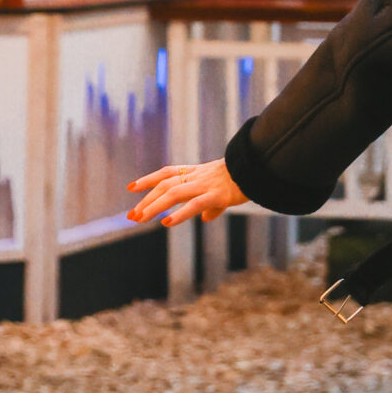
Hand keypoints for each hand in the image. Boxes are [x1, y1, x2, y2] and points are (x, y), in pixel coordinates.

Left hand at [127, 159, 244, 226]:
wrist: (260, 169)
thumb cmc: (243, 179)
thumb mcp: (223, 191)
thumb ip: (210, 206)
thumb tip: (204, 218)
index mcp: (197, 172)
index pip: (167, 173)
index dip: (148, 179)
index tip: (131, 187)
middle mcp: (198, 176)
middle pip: (165, 185)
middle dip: (146, 200)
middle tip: (131, 215)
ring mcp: (206, 185)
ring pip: (174, 193)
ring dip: (154, 206)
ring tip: (140, 219)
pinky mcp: (217, 195)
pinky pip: (194, 204)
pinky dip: (179, 214)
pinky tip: (166, 223)